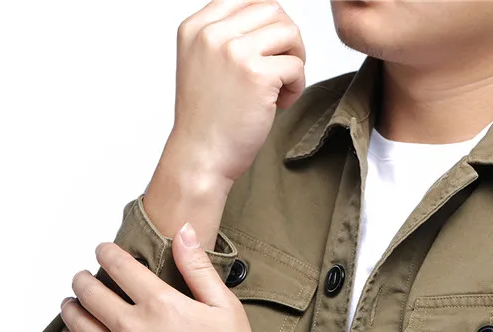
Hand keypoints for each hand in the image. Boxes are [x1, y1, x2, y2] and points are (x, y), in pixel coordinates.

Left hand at [58, 222, 272, 331]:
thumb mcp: (225, 307)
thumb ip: (198, 267)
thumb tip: (183, 232)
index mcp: (161, 305)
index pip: (119, 266)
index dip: (106, 253)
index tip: (102, 250)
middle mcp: (134, 329)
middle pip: (90, 292)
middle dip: (83, 278)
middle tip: (83, 276)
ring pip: (78, 323)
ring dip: (71, 307)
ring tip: (72, 302)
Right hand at [167, 0, 306, 182]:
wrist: (200, 156)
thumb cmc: (207, 117)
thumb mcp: (203, 63)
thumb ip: (225, 35)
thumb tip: (271, 16)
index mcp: (196, 27)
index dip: (267, 22)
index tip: (269, 50)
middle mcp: (211, 33)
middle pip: (272, 9)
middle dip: (286, 39)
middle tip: (280, 69)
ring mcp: (233, 51)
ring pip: (289, 32)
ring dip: (295, 59)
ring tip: (281, 86)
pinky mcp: (256, 74)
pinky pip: (296, 65)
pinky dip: (296, 85)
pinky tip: (280, 103)